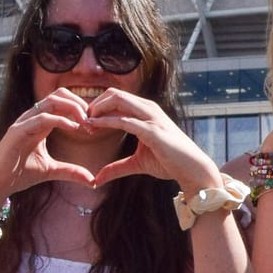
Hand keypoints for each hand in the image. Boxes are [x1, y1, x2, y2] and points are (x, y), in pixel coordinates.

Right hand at [0, 91, 96, 202]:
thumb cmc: (19, 173)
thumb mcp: (51, 171)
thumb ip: (71, 171)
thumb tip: (92, 181)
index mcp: (40, 123)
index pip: (62, 102)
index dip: (80, 109)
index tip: (94, 124)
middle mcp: (32, 118)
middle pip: (58, 95)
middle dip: (79, 103)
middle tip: (92, 120)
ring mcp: (24, 122)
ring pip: (51, 101)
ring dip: (72, 108)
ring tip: (86, 123)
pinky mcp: (18, 131)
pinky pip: (42, 118)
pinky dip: (60, 120)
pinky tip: (74, 128)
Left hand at [81, 89, 222, 194]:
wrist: (192, 169)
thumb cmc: (169, 163)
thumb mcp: (137, 164)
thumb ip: (117, 167)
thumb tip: (98, 178)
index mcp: (146, 111)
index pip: (117, 98)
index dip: (98, 106)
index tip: (84, 121)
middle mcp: (148, 109)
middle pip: (114, 93)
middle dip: (94, 103)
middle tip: (80, 119)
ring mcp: (151, 117)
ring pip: (118, 100)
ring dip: (97, 109)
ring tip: (84, 122)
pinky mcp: (152, 130)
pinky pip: (124, 120)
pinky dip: (105, 121)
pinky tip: (93, 127)